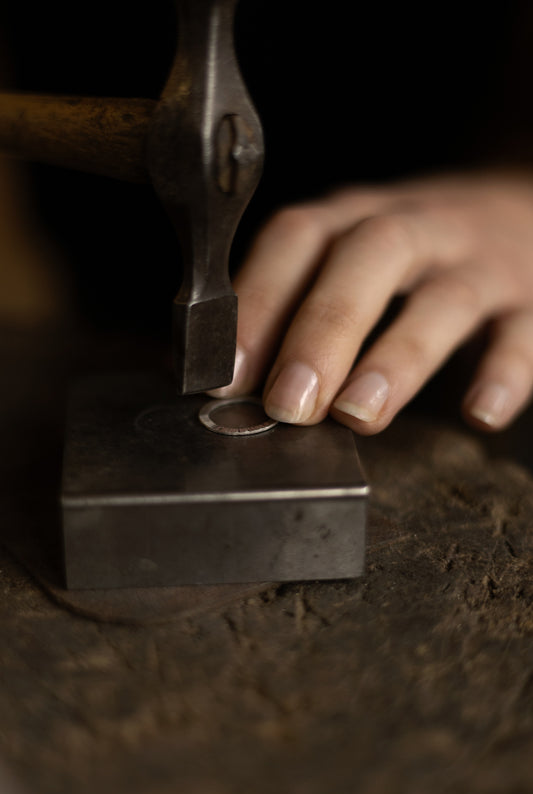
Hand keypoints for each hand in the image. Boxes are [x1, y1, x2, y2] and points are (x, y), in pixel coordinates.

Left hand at [210, 172, 532, 433]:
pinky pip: (525, 331)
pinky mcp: (530, 297)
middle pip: (368, 257)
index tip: (226, 372)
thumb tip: (234, 376)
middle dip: (321, 331)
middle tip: (288, 404)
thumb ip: (298, 303)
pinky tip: (478, 413)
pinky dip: (505, 372)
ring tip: (360, 413)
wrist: (520, 206)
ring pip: (444, 297)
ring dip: (397, 357)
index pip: (298, 237)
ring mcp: (479, 260)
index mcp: (357, 218)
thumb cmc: (412, 253)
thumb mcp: (351, 257)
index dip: (258, 301)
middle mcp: (417, 228)